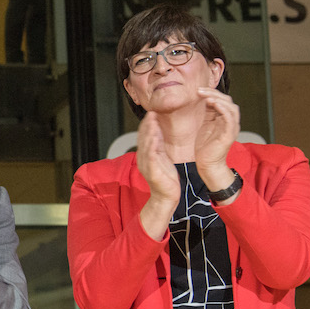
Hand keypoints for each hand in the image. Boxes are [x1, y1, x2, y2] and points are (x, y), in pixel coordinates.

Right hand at [135, 112, 179, 238]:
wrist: (166, 197)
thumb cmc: (166, 180)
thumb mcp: (162, 159)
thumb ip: (158, 147)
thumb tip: (157, 133)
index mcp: (147, 156)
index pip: (145, 137)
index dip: (148, 124)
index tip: (153, 112)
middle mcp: (144, 158)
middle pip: (143, 138)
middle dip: (147, 124)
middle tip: (151, 111)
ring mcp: (146, 164)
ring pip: (145, 144)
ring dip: (148, 130)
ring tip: (151, 119)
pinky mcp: (151, 170)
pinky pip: (150, 154)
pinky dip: (151, 144)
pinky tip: (154, 135)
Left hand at [194, 88, 239, 191]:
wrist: (207, 163)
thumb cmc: (205, 146)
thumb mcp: (205, 125)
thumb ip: (207, 113)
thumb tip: (203, 99)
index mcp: (224, 119)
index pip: (222, 100)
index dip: (211, 93)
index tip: (198, 90)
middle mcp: (230, 121)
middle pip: (228, 101)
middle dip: (214, 93)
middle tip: (199, 90)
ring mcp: (231, 127)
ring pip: (231, 107)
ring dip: (218, 99)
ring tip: (207, 96)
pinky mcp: (229, 134)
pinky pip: (230, 118)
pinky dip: (223, 109)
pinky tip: (214, 104)